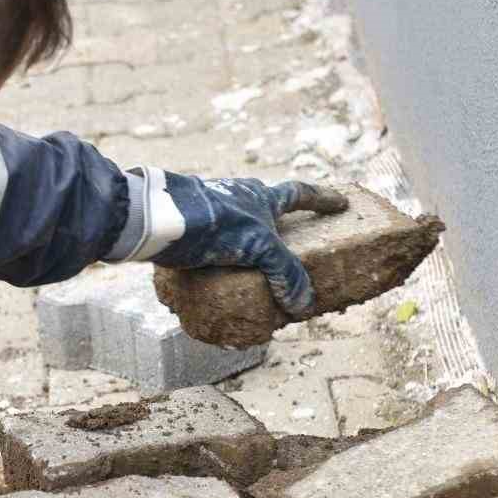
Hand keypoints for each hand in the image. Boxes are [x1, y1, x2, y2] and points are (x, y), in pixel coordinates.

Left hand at [149, 172, 347, 316]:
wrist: (156, 219)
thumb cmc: (212, 222)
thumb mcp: (258, 247)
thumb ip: (284, 273)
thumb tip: (302, 304)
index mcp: (261, 196)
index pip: (300, 194)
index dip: (322, 200)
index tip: (341, 203)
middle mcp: (237, 198)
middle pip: (267, 211)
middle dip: (280, 229)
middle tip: (290, 249)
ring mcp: (212, 211)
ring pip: (238, 230)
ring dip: (248, 249)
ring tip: (254, 277)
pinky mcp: (189, 229)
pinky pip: (213, 248)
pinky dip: (222, 264)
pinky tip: (220, 284)